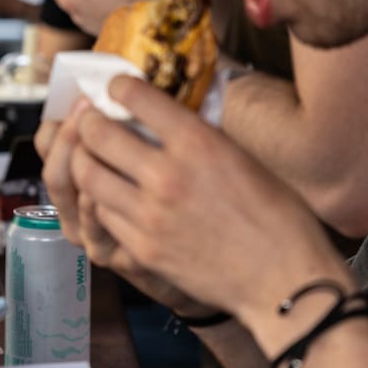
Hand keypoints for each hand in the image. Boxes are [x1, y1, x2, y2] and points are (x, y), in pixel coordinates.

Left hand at [68, 75, 348, 318]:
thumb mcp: (240, 157)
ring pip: (87, 175)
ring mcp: (150, 215)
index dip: (117, 86)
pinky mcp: (142, 248)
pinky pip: (100, 214)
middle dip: (86, 121)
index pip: (136, 97)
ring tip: (89, 156)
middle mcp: (167, 175)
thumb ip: (195, 136)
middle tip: (89, 120)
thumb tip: (159, 116)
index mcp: (197, 143)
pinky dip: (98, 200)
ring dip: (83, 160)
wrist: (285, 281)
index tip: (114, 88)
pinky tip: (108, 196)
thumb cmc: (276, 216)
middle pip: (96, 134)